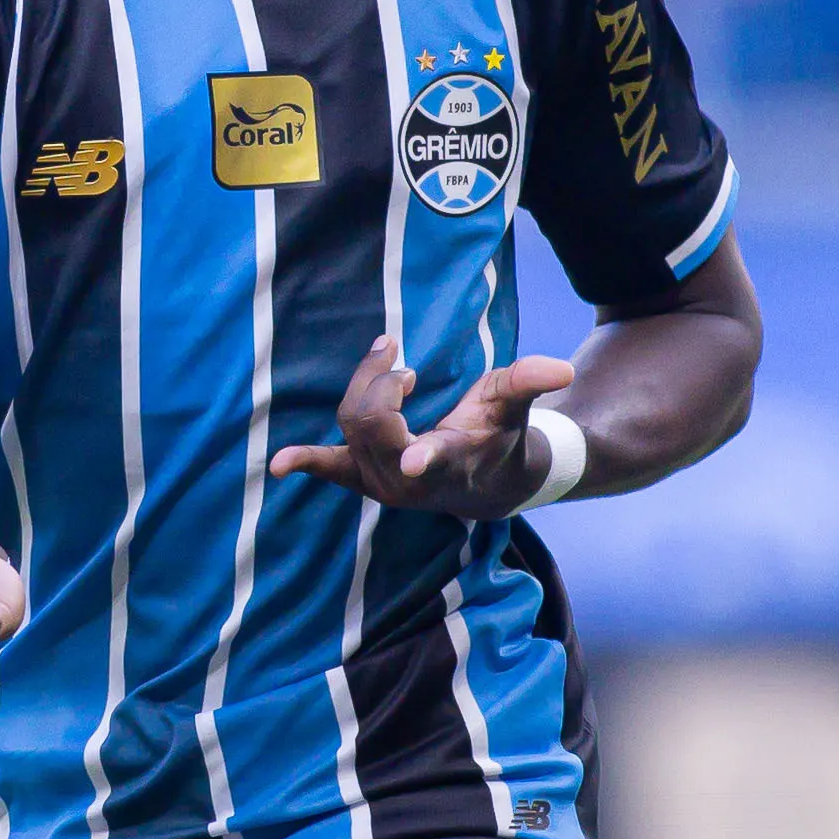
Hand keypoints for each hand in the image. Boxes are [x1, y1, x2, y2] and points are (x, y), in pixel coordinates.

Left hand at [268, 336, 576, 518]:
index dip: (423, 456)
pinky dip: (307, 463)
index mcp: (451, 460)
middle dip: (378, 381)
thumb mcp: (514, 404)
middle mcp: (410, 480)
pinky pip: (333, 469)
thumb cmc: (500, 432)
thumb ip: (528, 383)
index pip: (432, 458)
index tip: (413, 460)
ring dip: (362, 388)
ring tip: (387, 363)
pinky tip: (278, 464)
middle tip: (397, 355)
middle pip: (372, 423)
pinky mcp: (365, 477)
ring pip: (351, 426)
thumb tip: (560, 367)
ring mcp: (383, 482)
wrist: (490, 483)